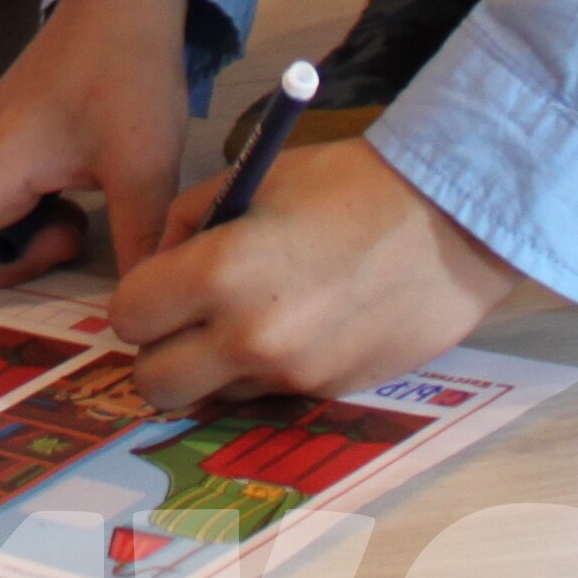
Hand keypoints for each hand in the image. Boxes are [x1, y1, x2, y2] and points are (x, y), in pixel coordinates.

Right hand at [0, 0, 196, 319]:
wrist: (123, 2)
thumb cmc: (127, 76)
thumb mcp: (147, 167)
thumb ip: (139, 243)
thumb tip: (142, 310)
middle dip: (12, 266)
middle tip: (76, 234)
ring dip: (26, 243)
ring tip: (80, 210)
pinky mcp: (0, 144)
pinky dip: (29, 219)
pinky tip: (74, 194)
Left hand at [110, 136, 521, 408]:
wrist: (450, 223)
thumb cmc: (346, 185)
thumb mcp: (251, 180)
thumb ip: (188, 223)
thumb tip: (160, 265)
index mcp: (219, 274)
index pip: (128, 316)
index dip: (139, 299)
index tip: (163, 285)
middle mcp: (247, 338)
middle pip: (154, 383)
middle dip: (159, 352)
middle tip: (186, 320)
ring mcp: (289, 375)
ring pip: (209, 397)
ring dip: (212, 368)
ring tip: (251, 318)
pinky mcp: (326, 393)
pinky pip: (263, 397)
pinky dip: (261, 374)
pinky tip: (294, 329)